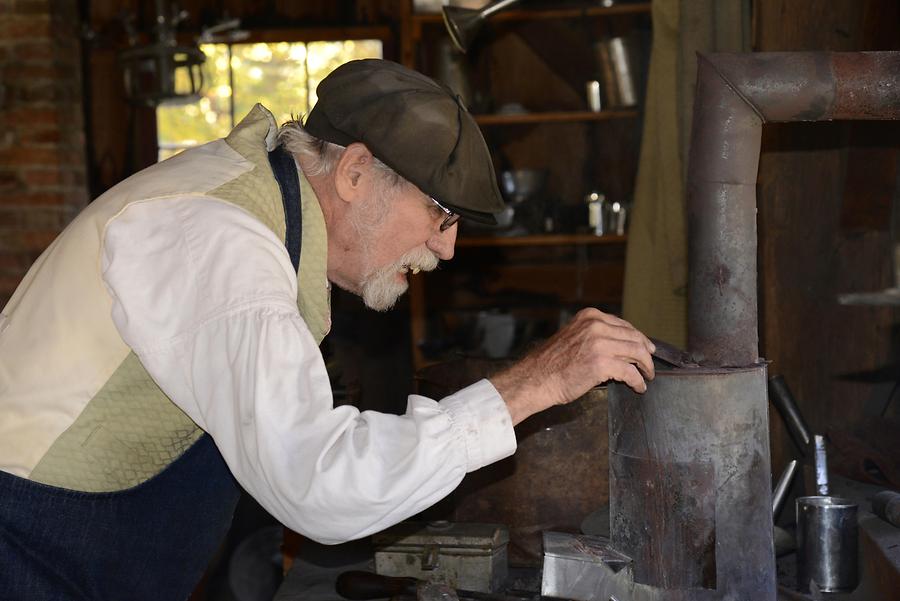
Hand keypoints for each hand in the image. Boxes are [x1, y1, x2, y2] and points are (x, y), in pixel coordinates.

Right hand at [489, 308, 654, 424]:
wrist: (537, 379)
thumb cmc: (552, 363)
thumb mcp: (574, 337)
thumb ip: (595, 335)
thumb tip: (620, 346)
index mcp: (590, 317)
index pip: (624, 325)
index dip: (639, 338)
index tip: (647, 346)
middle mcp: (596, 326)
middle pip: (634, 338)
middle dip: (646, 353)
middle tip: (650, 365)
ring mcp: (600, 344)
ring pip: (637, 353)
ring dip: (646, 367)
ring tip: (647, 376)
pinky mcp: (603, 364)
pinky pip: (630, 372)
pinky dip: (638, 381)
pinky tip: (639, 386)